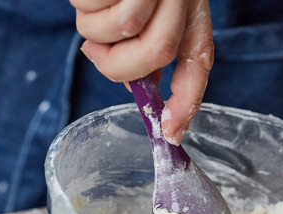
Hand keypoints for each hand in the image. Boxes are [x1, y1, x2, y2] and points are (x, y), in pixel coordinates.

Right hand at [73, 0, 213, 143]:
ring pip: (119, 29)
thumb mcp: (147, 16)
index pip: (198, 58)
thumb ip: (149, 48)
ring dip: (97, 30)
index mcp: (189, 6)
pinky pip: (94, 9)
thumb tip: (130, 86)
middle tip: (100, 49)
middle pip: (156, 51)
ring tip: (101, 7)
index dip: (186, 100)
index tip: (170, 133)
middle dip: (121, 62)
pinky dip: (85, 7)